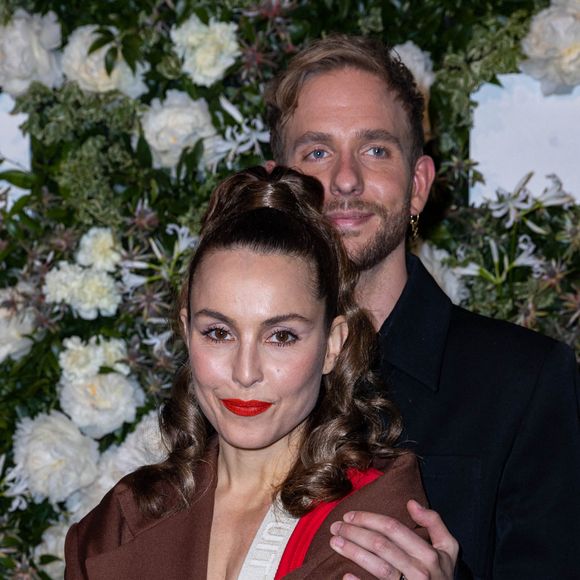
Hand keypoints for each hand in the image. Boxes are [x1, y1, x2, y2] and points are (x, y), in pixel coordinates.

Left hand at [329, 499, 458, 579]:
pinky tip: (345, 574)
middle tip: (335, 527)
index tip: (349, 515)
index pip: (393, 528)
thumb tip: (411, 502)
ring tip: (335, 543)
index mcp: (429, 554)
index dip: (368, 519)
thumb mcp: (448, 548)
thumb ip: (434, 522)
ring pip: (377, 567)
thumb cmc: (443, 575)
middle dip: (354, 533)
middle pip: (381, 545)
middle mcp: (420, 571)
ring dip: (353, 552)